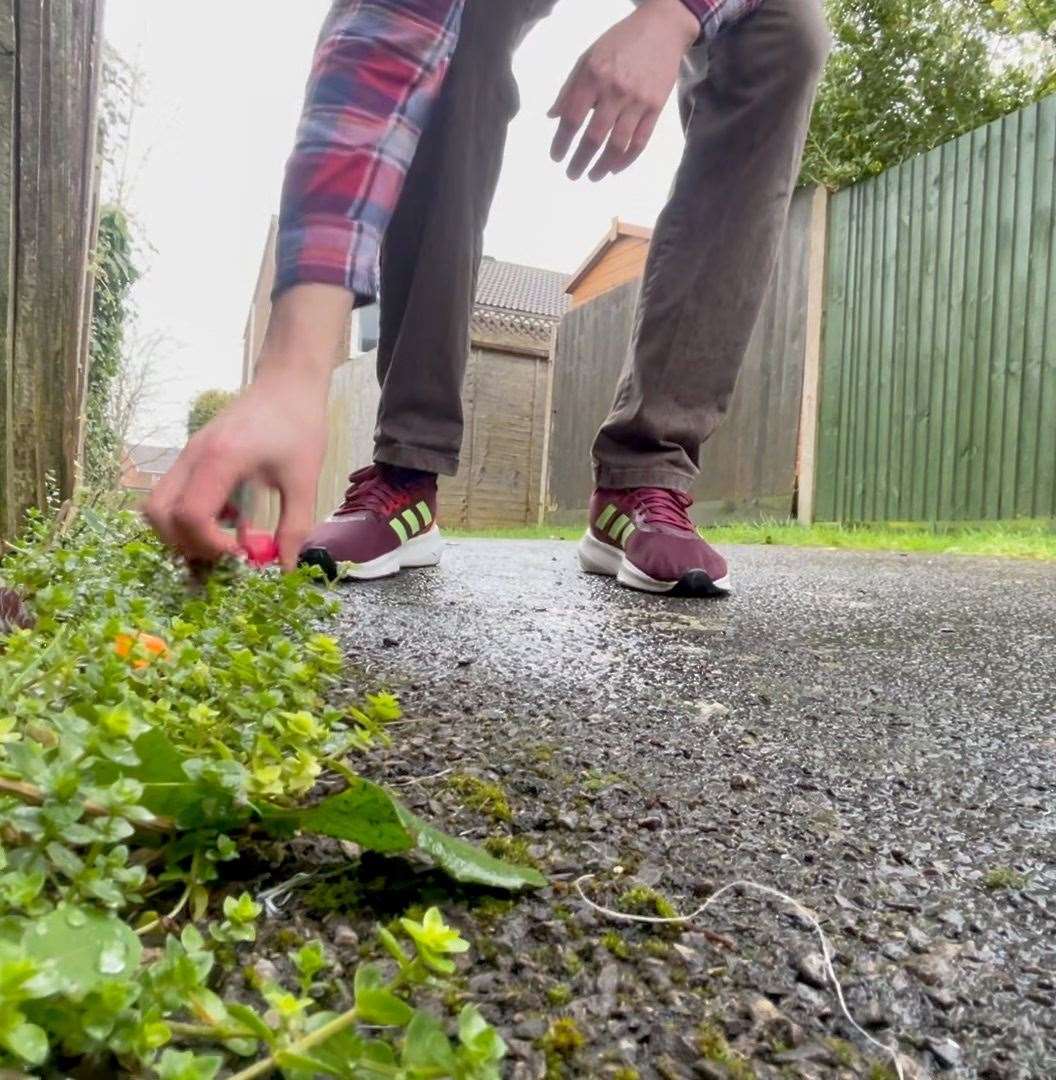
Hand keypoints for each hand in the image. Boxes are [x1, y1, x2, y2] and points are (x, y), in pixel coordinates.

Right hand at [144, 284, 349, 571]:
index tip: (238, 554)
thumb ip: (294, 526)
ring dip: (181, 530)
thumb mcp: (304, 479)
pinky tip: (228, 517)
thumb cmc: (299, 425)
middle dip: (183, 542)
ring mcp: (187, 454)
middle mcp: (193, 456)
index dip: (208, 545)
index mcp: (219, 460)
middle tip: (222, 553)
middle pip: (157, 512)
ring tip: (222, 538)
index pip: (189, 514)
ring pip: (157, 503)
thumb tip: (287, 569)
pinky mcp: (192, 455)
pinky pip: (172, 492)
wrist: (288, 383)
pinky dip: (188, 514)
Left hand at [548, 0, 698, 181]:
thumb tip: (553, 117)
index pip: (573, 118)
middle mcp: (615, 91)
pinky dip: (626, 160)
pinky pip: (640, 142)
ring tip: (592, 176)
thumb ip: (570, 88)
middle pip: (594, 137)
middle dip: (580, 161)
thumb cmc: (620, 41)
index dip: (562, 142)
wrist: (662, 28)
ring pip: (618, 145)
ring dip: (602, 166)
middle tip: (571, 174)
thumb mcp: (588, 56)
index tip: (556, 157)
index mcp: (594, 76)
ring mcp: (638, 101)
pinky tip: (614, 169)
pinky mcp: (656, 108)